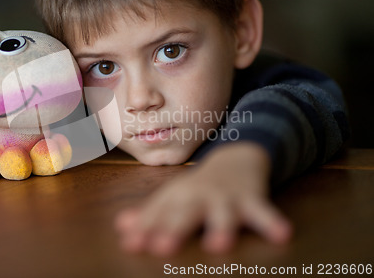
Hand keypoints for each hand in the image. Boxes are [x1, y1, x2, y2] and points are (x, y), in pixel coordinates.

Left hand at [114, 142, 291, 256]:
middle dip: (174, 228)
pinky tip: (283, 235)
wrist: (236, 156)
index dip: (145, 229)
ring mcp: (226, 197)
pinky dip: (273, 222)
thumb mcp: (175, 196)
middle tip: (162, 247)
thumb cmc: (200, 185)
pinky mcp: (252, 197)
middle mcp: (199, 196)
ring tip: (218, 246)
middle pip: (185, 213)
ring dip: (222, 228)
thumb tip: (121, 227)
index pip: (158, 214)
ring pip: (224, 214)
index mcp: (178, 197)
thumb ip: (150, 213)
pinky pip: (264, 212)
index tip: (131, 245)